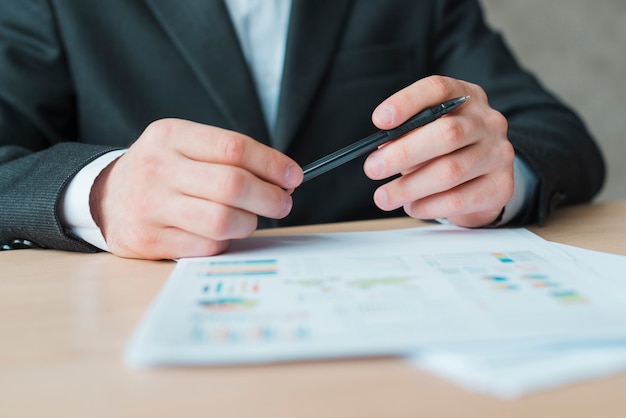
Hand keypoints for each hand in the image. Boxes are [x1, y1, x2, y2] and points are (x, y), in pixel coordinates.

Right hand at [90, 119, 302, 258]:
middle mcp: (157, 168)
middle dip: (269, 197)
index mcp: (170, 136)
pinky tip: (221, 234)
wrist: (106, 198)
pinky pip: (206, 246)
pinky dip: (224, 242)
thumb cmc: (161, 171)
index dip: (272, 164)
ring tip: (249, 218)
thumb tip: (283, 177)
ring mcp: (150, 206)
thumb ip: (228, 156)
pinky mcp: (149, 240)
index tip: (294, 176)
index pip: (234, 147)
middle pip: (232, 185)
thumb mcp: (183, 146)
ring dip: (249, 223)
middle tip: (282, 203)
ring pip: (222, 220)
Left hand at [363, 75, 513, 226]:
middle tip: (373, 168)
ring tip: (384, 197)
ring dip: (409, 187)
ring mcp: (498, 154)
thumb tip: (381, 151)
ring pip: (450, 171)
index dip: (407, 102)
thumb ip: (407, 137)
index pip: (438, 89)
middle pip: (446, 133)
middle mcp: (487, 121)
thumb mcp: (425, 135)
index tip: (380, 121)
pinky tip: (412, 207)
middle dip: (403, 153)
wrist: (485, 181)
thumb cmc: (445, 152)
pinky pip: (459, 200)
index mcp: (465, 97)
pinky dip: (428, 206)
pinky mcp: (501, 187)